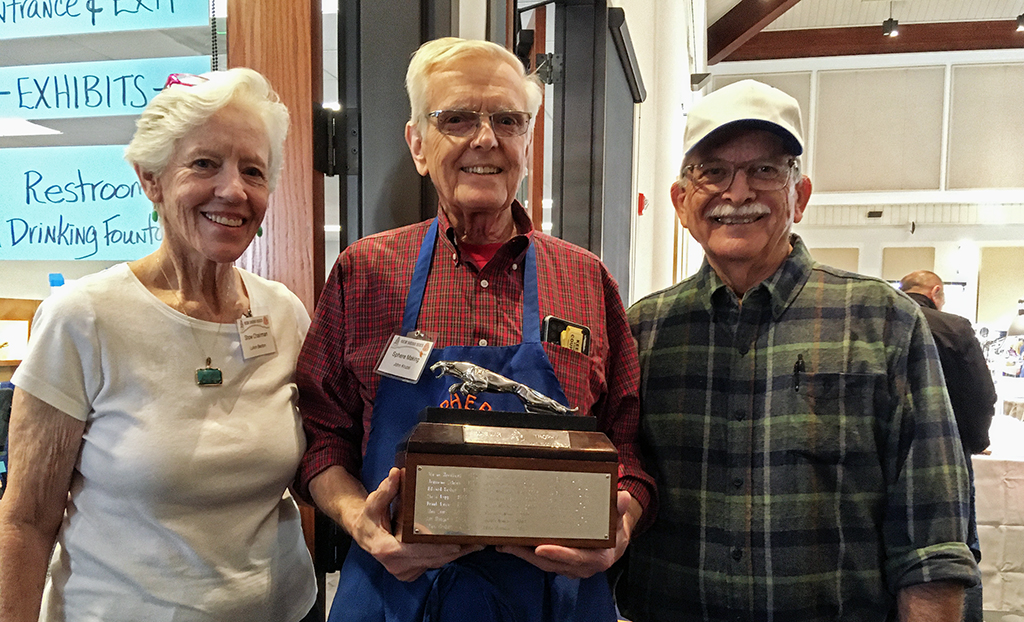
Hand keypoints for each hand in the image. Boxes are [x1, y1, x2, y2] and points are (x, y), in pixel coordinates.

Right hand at [349, 467, 482, 581]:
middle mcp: (396, 564)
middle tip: (477, 541)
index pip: (417, 551)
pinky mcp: (410, 572)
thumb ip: (386, 490)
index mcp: (387, 549)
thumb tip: (396, 473)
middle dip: (455, 551)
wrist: (363, 533)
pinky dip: (447, 557)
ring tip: (476, 544)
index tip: (456, 543)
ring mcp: (404, 571)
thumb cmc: (370, 518)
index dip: (437, 547)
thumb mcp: (374, 503)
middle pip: (432, 560)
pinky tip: (464, 548)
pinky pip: (432, 565)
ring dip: (455, 555)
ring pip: (435, 564)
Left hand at [496, 490, 636, 578]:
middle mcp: (581, 567)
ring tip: (504, 543)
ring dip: (522, 554)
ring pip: (542, 563)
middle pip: (552, 563)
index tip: (541, 548)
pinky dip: (524, 553)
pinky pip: (540, 560)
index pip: (575, 558)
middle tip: (510, 544)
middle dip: (529, 555)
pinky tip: (509, 544)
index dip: (558, 554)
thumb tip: (622, 497)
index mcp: (597, 558)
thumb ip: (618, 508)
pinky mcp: (558, 563)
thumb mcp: (618, 518)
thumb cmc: (613, 528)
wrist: (614, 541)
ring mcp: (568, 567)